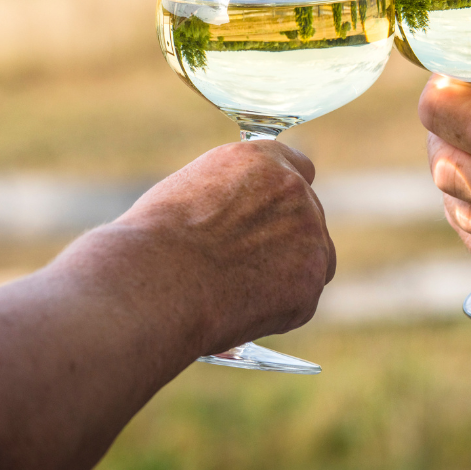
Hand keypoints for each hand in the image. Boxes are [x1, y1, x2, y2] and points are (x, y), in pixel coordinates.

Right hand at [117, 140, 335, 354]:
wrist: (156, 280)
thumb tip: (240, 216)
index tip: (273, 215)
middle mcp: (295, 190)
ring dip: (288, 274)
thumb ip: (232, 196)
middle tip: (245, 266)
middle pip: (308, 217)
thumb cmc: (155, 239)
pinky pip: (302, 298)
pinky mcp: (310, 281)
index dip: (283, 197)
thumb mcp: (191, 191)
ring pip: (314, 259)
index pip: (299, 168)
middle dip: (284, 239)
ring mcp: (310, 236)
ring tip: (237, 290)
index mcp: (263, 160)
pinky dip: (279, 309)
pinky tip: (241, 309)